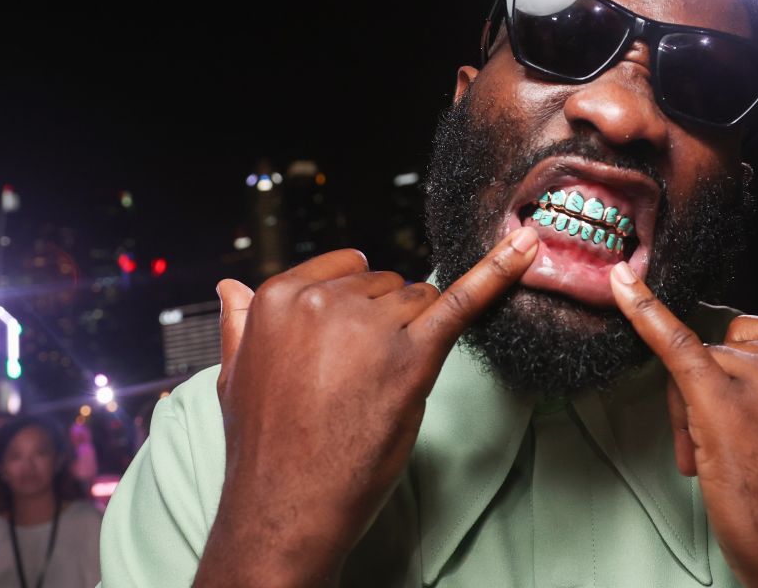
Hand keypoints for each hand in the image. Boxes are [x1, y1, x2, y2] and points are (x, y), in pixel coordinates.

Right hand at [196, 228, 539, 585]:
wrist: (285, 509)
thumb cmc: (264, 447)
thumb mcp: (234, 376)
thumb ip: (241, 323)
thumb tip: (231, 286)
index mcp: (279, 296)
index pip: (348, 269)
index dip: (356, 309)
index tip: (347, 347)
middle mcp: (324, 300)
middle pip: (388, 285)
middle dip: (387, 324)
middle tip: (362, 380)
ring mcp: (370, 326)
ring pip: (421, 300)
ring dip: (416, 336)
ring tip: (381, 388)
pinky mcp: (412, 357)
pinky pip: (462, 302)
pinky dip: (498, 272)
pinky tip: (527, 248)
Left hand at [610, 263, 757, 587]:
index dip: (746, 377)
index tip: (757, 417)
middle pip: (725, 344)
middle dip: (716, 388)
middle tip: (730, 447)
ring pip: (696, 363)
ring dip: (692, 412)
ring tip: (716, 461)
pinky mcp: (722, 401)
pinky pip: (675, 343)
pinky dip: (644, 312)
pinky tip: (623, 285)